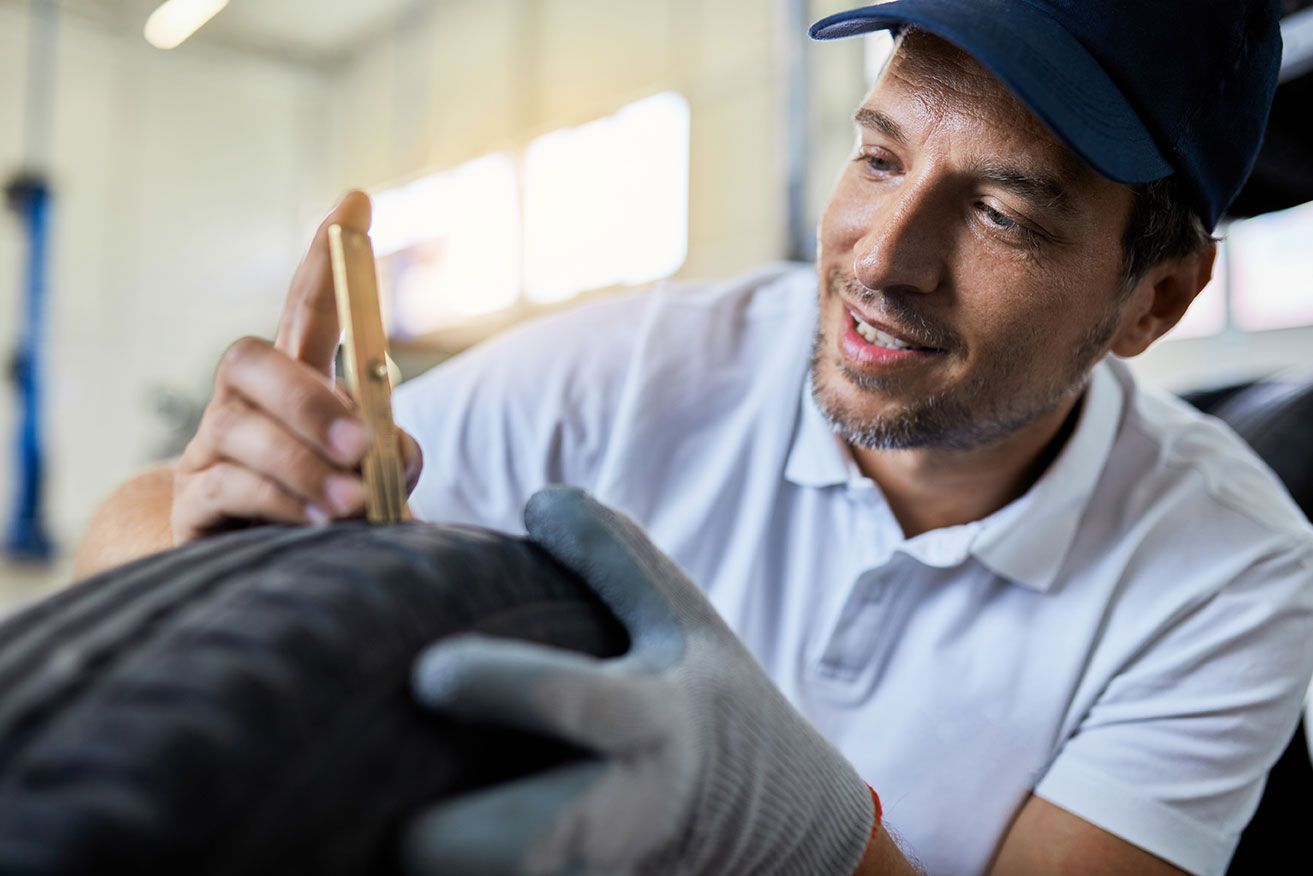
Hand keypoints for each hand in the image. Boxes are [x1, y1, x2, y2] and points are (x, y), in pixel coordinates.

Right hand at [171, 192, 421, 543]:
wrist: (253, 583)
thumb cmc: (328, 518)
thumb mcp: (373, 485)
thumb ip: (393, 460)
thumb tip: (393, 449)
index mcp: (293, 389)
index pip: (304, 314)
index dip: (327, 263)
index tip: (356, 202)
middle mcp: (242, 407)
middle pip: (250, 361)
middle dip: (306, 397)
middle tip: (360, 441)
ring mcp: (211, 452)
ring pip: (240, 428)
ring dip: (302, 461)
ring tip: (352, 501)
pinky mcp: (194, 505)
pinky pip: (227, 487)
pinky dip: (279, 500)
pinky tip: (317, 523)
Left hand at [404, 487, 876, 875]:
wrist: (786, 826)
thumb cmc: (720, 707)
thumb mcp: (686, 621)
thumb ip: (614, 555)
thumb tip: (535, 498)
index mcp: (654, 723)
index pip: (575, 706)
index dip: (498, 687)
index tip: (429, 671)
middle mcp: (625, 809)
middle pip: (523, 852)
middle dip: (439, 844)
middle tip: (388, 804)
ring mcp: (603, 870)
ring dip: (436, 870)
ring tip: (373, 823)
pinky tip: (405, 851)